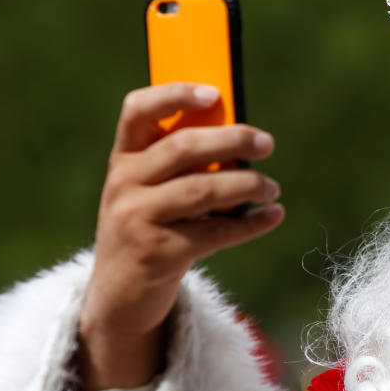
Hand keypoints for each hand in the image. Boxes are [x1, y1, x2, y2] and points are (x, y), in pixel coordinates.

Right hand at [80, 82, 282, 387]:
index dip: (175, 94)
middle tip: (266, 143)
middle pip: (183, 147)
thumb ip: (177, 165)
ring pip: (204, 189)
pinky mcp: (158, 253)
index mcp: (122, 160)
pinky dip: (250, 223)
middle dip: (232, 140)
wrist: (118, 298)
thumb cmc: (145, 231)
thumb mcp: (146, 192)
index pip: (138, 110)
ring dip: (247, 184)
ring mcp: (137, 219)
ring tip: (272, 188)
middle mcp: (124, 184)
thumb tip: (241, 138)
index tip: (215, 93)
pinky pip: (215, 232)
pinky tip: (272, 217)